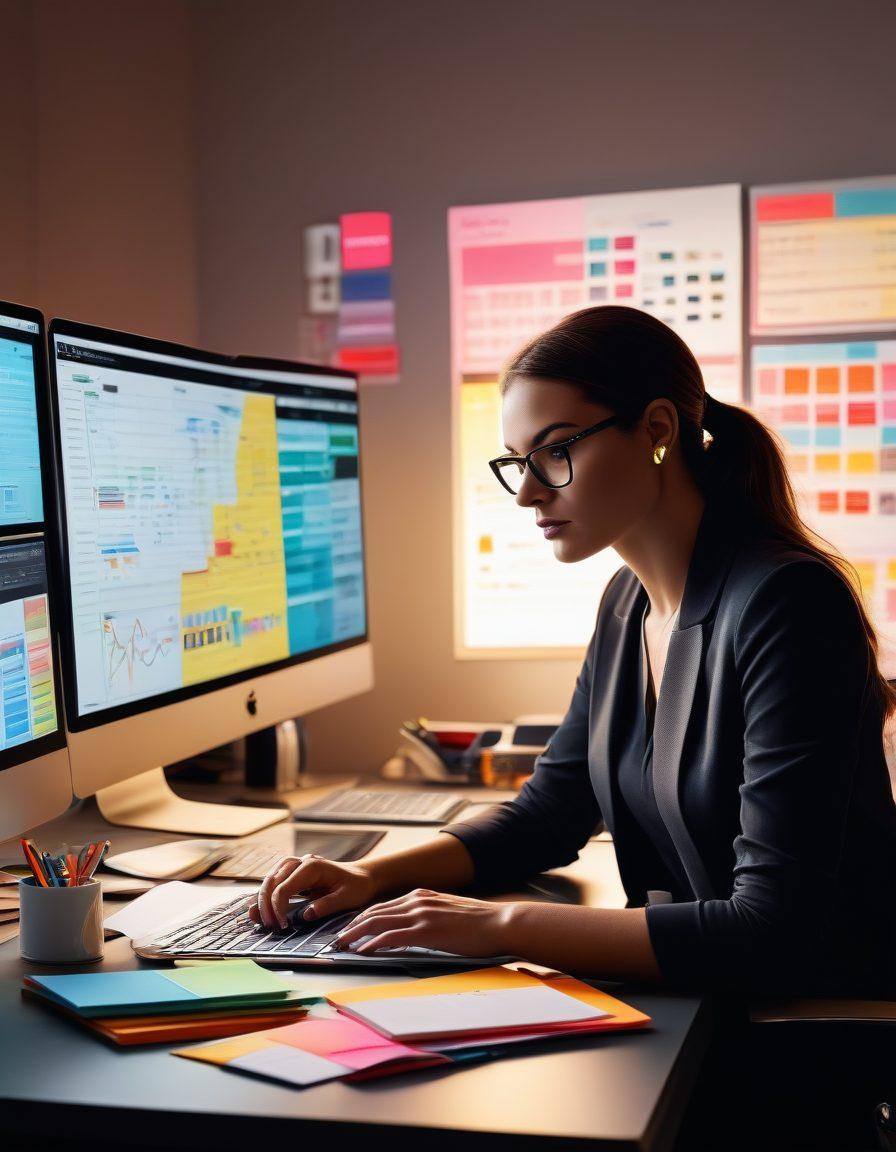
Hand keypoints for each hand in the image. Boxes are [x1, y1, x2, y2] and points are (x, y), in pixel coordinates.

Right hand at [249, 855, 377, 929]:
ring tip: (259, 919)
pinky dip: (266, 893)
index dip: (278, 908)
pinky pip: (275, 880)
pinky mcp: (294, 872)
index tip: (282, 926)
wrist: (361, 876)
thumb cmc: (356, 887)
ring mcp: (296, 865)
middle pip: (272, 881)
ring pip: (270, 878)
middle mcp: (301, 862)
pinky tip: (258, 906)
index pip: (284, 887)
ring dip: (262, 898)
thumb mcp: (347, 898)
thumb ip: (327, 905)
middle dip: (265, 904)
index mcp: (313, 866)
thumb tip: (305, 915)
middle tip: (269, 926)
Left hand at [333, 888, 514, 955]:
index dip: (363, 918)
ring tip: (341, 945)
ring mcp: (421, 914)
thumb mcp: (449, 913)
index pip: (384, 906)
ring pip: (377, 922)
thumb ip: (430, 916)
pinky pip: (391, 936)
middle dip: (352, 925)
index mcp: (422, 896)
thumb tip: (417, 930)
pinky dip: (373, 943)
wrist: (500, 923)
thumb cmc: (480, 923)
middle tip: (337, 939)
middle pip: (374, 912)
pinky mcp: (426, 930)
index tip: (350, 928)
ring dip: (355, 934)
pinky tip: (363, 951)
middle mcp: (417, 900)